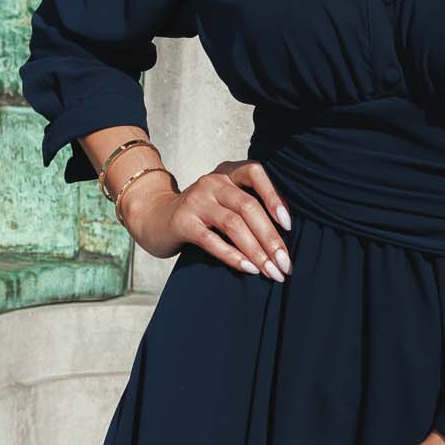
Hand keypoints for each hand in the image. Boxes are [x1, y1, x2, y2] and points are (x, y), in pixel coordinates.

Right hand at [121, 156, 292, 283]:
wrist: (155, 218)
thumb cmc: (200, 214)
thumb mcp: (224, 202)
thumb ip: (248, 209)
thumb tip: (283, 240)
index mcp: (227, 173)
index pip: (255, 172)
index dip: (274, 196)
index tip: (289, 225)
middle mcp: (213, 182)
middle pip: (248, 206)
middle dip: (271, 237)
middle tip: (285, 263)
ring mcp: (196, 201)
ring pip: (233, 224)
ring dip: (256, 251)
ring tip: (271, 271)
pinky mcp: (183, 223)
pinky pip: (212, 241)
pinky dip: (233, 256)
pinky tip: (249, 269)